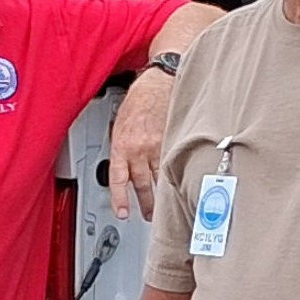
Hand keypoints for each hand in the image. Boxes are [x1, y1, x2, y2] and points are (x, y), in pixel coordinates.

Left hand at [108, 67, 172, 220]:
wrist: (158, 83)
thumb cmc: (138, 102)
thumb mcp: (118, 126)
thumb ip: (120, 149)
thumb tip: (122, 169)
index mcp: (121, 145)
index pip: (118, 179)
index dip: (120, 198)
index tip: (123, 213)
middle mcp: (139, 149)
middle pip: (142, 184)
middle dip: (146, 203)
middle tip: (149, 216)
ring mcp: (158, 147)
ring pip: (160, 178)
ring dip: (162, 194)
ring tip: (165, 206)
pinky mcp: (173, 143)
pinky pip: (174, 165)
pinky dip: (176, 176)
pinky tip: (180, 186)